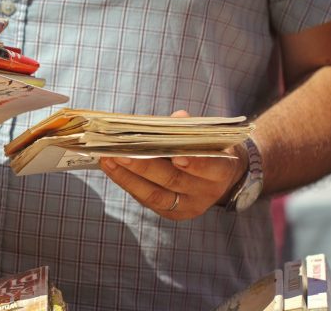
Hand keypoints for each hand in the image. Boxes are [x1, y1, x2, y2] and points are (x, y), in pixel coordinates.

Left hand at [99, 110, 247, 220]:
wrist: (222, 181)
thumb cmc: (211, 150)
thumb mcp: (210, 137)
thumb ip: (192, 128)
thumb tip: (176, 117)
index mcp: (222, 171)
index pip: (211, 168)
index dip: (195, 164)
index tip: (177, 156)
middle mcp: (205, 193)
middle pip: (173, 181)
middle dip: (145, 167)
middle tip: (121, 152)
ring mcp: (188, 206)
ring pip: (155, 195)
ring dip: (128, 177)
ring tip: (108, 159)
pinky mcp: (171, 213)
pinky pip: (147, 199)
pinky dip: (128, 183)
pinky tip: (112, 168)